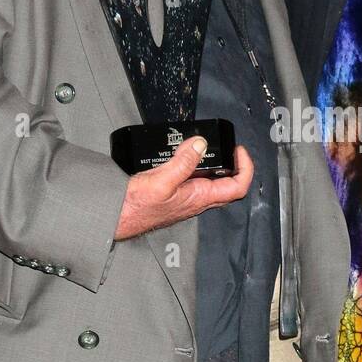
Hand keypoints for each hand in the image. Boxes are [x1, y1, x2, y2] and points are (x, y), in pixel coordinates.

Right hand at [114, 137, 254, 240]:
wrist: (116, 217)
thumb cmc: (135, 208)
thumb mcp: (161, 180)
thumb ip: (183, 162)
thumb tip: (201, 145)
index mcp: (199, 198)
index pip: (237, 187)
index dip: (245, 168)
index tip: (239, 151)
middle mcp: (197, 200)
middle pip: (229, 185)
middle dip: (234, 164)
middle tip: (231, 148)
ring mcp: (187, 199)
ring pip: (211, 182)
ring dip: (216, 165)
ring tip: (209, 147)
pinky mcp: (176, 195)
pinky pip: (195, 181)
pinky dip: (197, 166)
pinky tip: (186, 156)